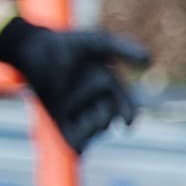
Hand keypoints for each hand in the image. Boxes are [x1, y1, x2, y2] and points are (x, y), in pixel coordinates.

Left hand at [0, 17, 150, 155]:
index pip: (127, 106)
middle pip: (109, 119)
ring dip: (92, 129)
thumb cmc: (69, 44)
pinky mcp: (60, 120)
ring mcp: (79, 112)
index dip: (130, 115)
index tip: (128, 123)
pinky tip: (77, 141)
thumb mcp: (99, 43)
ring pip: (94, 130)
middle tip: (100, 112)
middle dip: (106, 117)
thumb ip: (123, 49)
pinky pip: (73, 139)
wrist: (36, 48)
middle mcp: (97, 101)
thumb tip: (150, 59)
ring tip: (86, 119)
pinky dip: (78, 143)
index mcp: (111, 86)